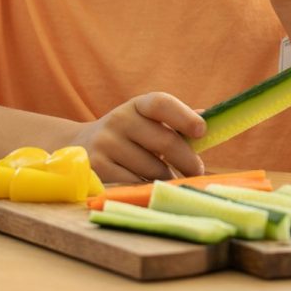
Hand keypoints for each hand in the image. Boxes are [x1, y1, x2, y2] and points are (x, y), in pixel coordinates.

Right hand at [72, 92, 205, 182]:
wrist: (80, 146)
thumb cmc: (129, 135)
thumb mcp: (148, 121)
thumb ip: (177, 121)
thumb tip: (210, 118)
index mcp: (137, 105)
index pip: (161, 103)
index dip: (184, 116)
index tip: (202, 131)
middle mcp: (119, 119)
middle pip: (164, 141)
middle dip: (187, 159)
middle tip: (197, 170)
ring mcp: (106, 143)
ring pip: (152, 168)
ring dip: (167, 177)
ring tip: (170, 178)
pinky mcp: (97, 168)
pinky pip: (135, 183)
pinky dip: (147, 187)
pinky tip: (148, 185)